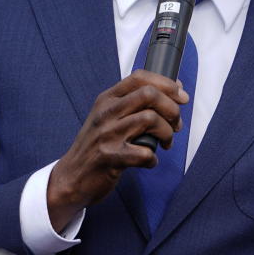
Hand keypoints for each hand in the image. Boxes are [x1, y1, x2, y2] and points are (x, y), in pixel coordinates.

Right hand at [46, 70, 187, 231]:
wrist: (72, 177)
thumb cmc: (97, 146)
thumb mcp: (108, 117)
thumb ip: (135, 103)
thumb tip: (174, 89)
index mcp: (107, 99)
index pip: (140, 77)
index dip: (167, 84)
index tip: (182, 97)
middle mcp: (106, 112)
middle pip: (149, 94)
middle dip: (172, 109)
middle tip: (176, 124)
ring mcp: (107, 134)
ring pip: (150, 119)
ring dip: (166, 133)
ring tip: (165, 143)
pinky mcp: (110, 157)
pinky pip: (144, 153)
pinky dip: (153, 159)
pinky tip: (149, 161)